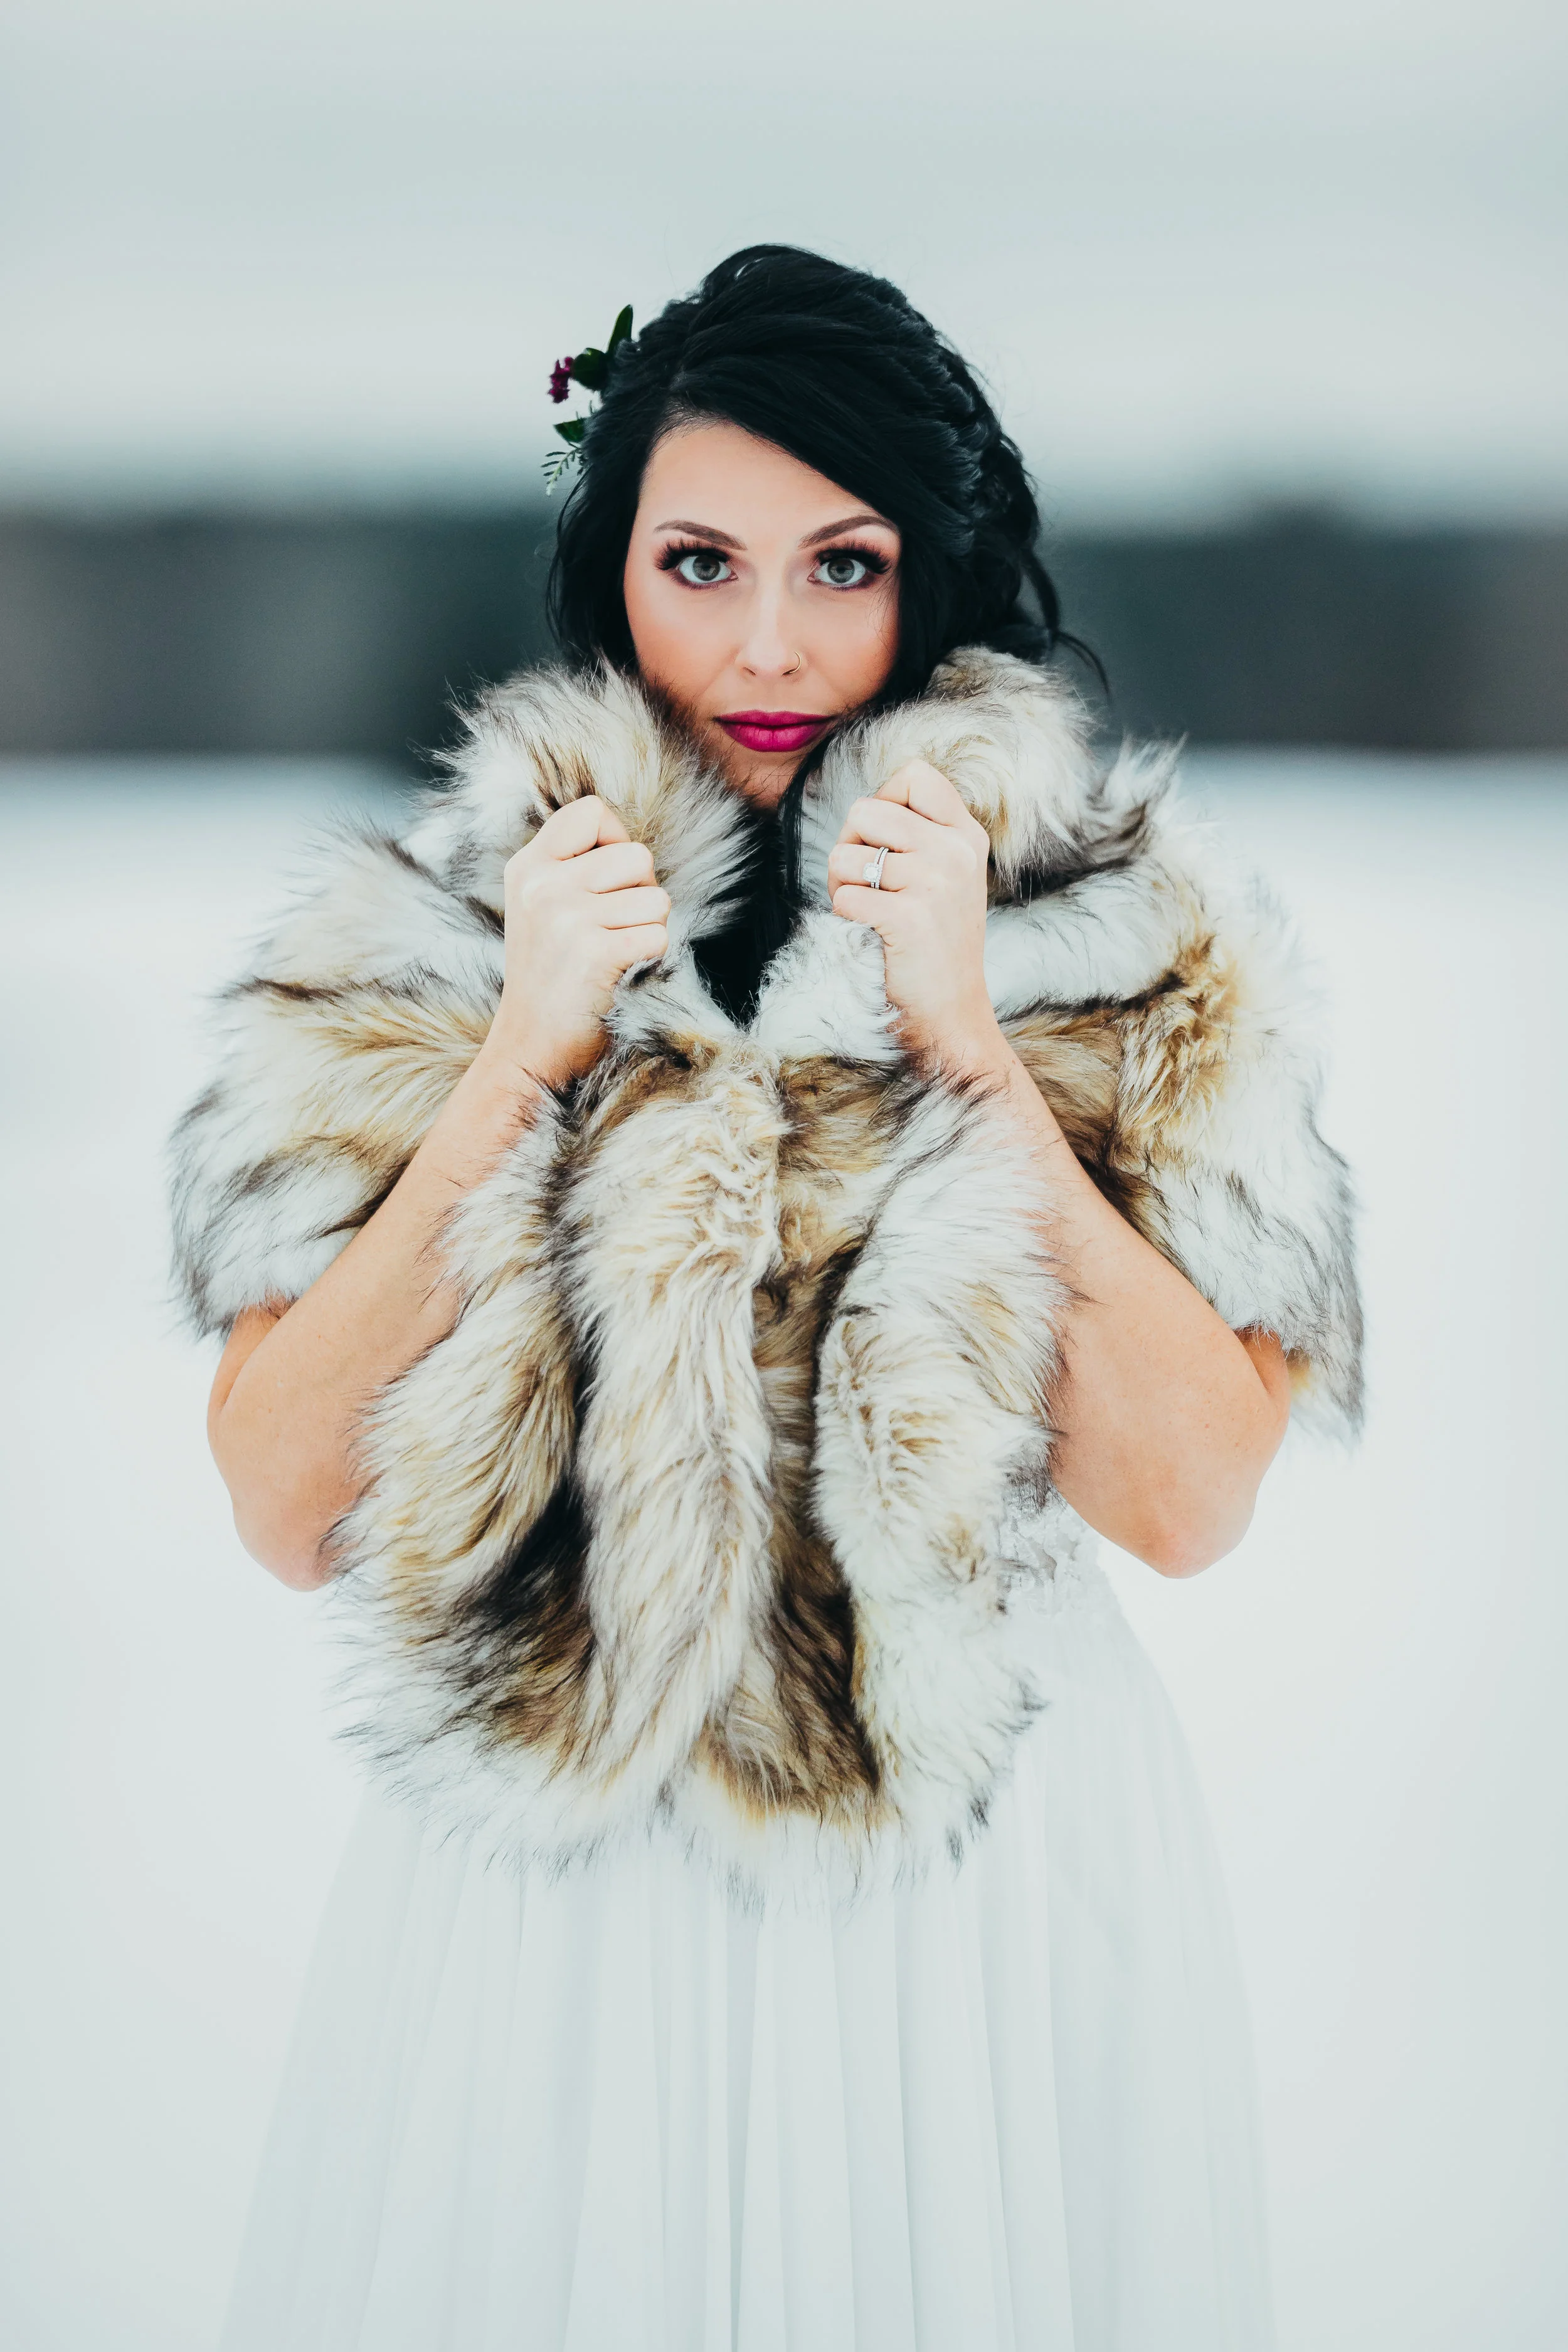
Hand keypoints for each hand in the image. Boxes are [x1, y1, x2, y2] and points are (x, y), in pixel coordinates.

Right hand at [488, 797, 669, 1089]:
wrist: (527, 1047)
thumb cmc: (549, 978)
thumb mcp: (539, 908)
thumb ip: (572, 866)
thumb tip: (631, 845)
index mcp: (528, 867)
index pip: (592, 811)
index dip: (616, 840)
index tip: (608, 880)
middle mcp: (543, 885)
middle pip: (637, 855)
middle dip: (641, 892)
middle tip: (614, 927)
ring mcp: (566, 918)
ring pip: (656, 898)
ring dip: (649, 928)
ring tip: (615, 953)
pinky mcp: (594, 953)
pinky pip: (658, 936)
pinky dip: (651, 958)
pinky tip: (620, 973)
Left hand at [827, 760, 1005, 1071]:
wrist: (954, 1013)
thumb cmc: (936, 944)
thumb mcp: (948, 876)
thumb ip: (921, 834)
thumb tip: (864, 810)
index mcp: (966, 835)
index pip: (914, 774)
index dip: (882, 800)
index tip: (885, 840)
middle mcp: (957, 852)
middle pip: (866, 809)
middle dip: (848, 845)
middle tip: (863, 881)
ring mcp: (937, 883)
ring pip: (846, 855)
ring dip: (840, 885)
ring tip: (865, 909)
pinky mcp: (911, 919)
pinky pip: (845, 897)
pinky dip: (844, 917)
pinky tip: (870, 933)